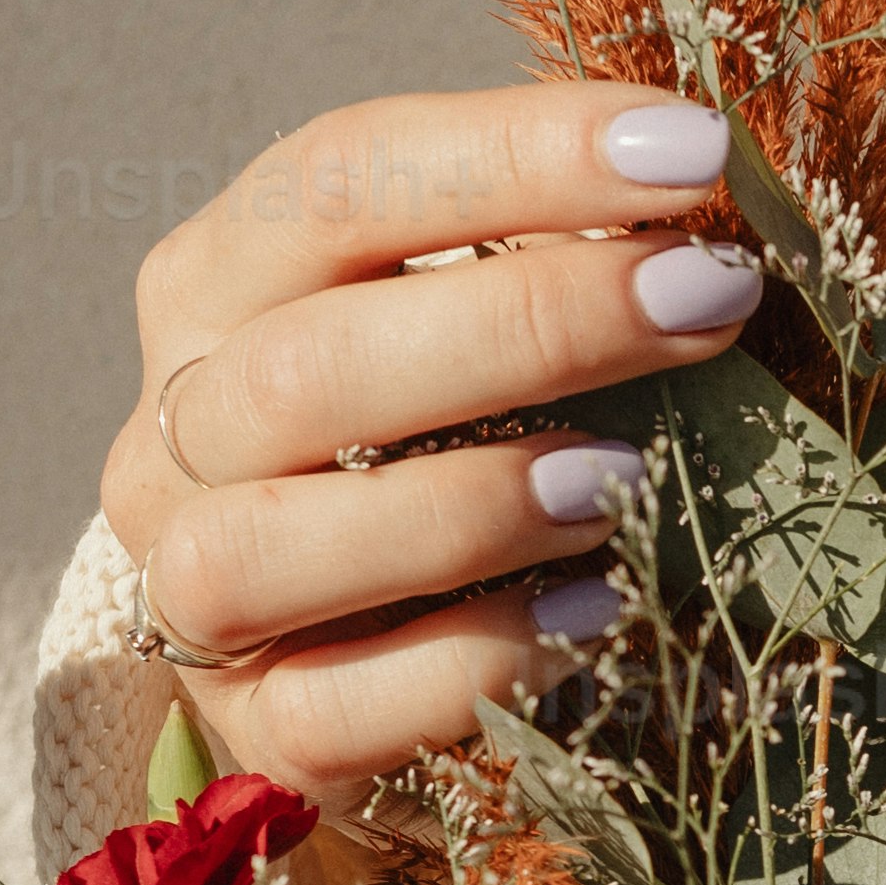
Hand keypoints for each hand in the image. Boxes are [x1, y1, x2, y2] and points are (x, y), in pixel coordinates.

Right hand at [100, 84, 773, 824]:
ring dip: (470, 502)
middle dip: (529, 323)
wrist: (352, 655)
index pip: (337, 180)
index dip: (515, 153)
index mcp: (222, 283)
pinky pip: (339, 709)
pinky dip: (478, 661)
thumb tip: (706, 211)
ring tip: (631, 478)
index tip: (693, 150)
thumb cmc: (439, 445)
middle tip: (709, 298)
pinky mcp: (257, 734)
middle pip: (310, 364)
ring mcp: (192, 591)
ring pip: (272, 544)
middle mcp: (177, 430)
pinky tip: (598, 617)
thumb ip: (543, 259)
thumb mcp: (469, 322)